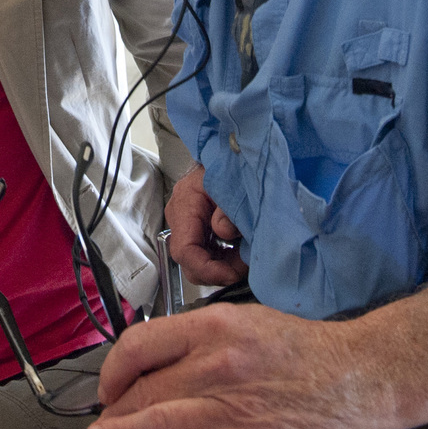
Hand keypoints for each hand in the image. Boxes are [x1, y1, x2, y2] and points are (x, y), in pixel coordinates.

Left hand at [88, 303, 376, 428]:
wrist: (360, 376)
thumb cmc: (306, 351)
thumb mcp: (245, 322)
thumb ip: (197, 338)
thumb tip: (153, 361)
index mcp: (214, 329)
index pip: (138, 346)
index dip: (112, 370)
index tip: (109, 385)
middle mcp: (218, 366)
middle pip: (143, 391)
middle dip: (115, 411)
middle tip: (104, 421)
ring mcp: (234, 409)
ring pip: (158, 426)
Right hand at [165, 163, 247, 286]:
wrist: (234, 153)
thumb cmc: (233, 164)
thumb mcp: (235, 183)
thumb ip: (230, 208)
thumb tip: (224, 231)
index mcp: (186, 203)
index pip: (184, 250)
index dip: (206, 269)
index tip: (231, 275)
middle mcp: (181, 216)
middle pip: (189, 261)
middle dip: (217, 271)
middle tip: (243, 267)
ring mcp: (188, 224)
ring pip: (199, 260)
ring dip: (223, 266)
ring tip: (246, 257)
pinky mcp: (199, 229)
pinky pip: (207, 252)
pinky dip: (224, 259)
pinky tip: (240, 252)